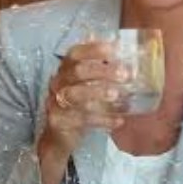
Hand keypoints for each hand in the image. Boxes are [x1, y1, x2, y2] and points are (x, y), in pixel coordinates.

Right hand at [40, 40, 127, 156]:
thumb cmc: (79, 103)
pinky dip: (102, 119)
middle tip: (125, 75)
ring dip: (98, 93)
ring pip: (76, 94)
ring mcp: (56, 102)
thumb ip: (103, 67)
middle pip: (78, 71)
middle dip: (102, 71)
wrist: (60, 134)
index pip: (75, 53)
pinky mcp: (59, 122)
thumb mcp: (90, 83)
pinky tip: (119, 120)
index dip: (93, 49)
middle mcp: (59, 82)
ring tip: (117, 95)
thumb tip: (126, 49)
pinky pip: (81, 119)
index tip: (115, 49)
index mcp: (66, 69)